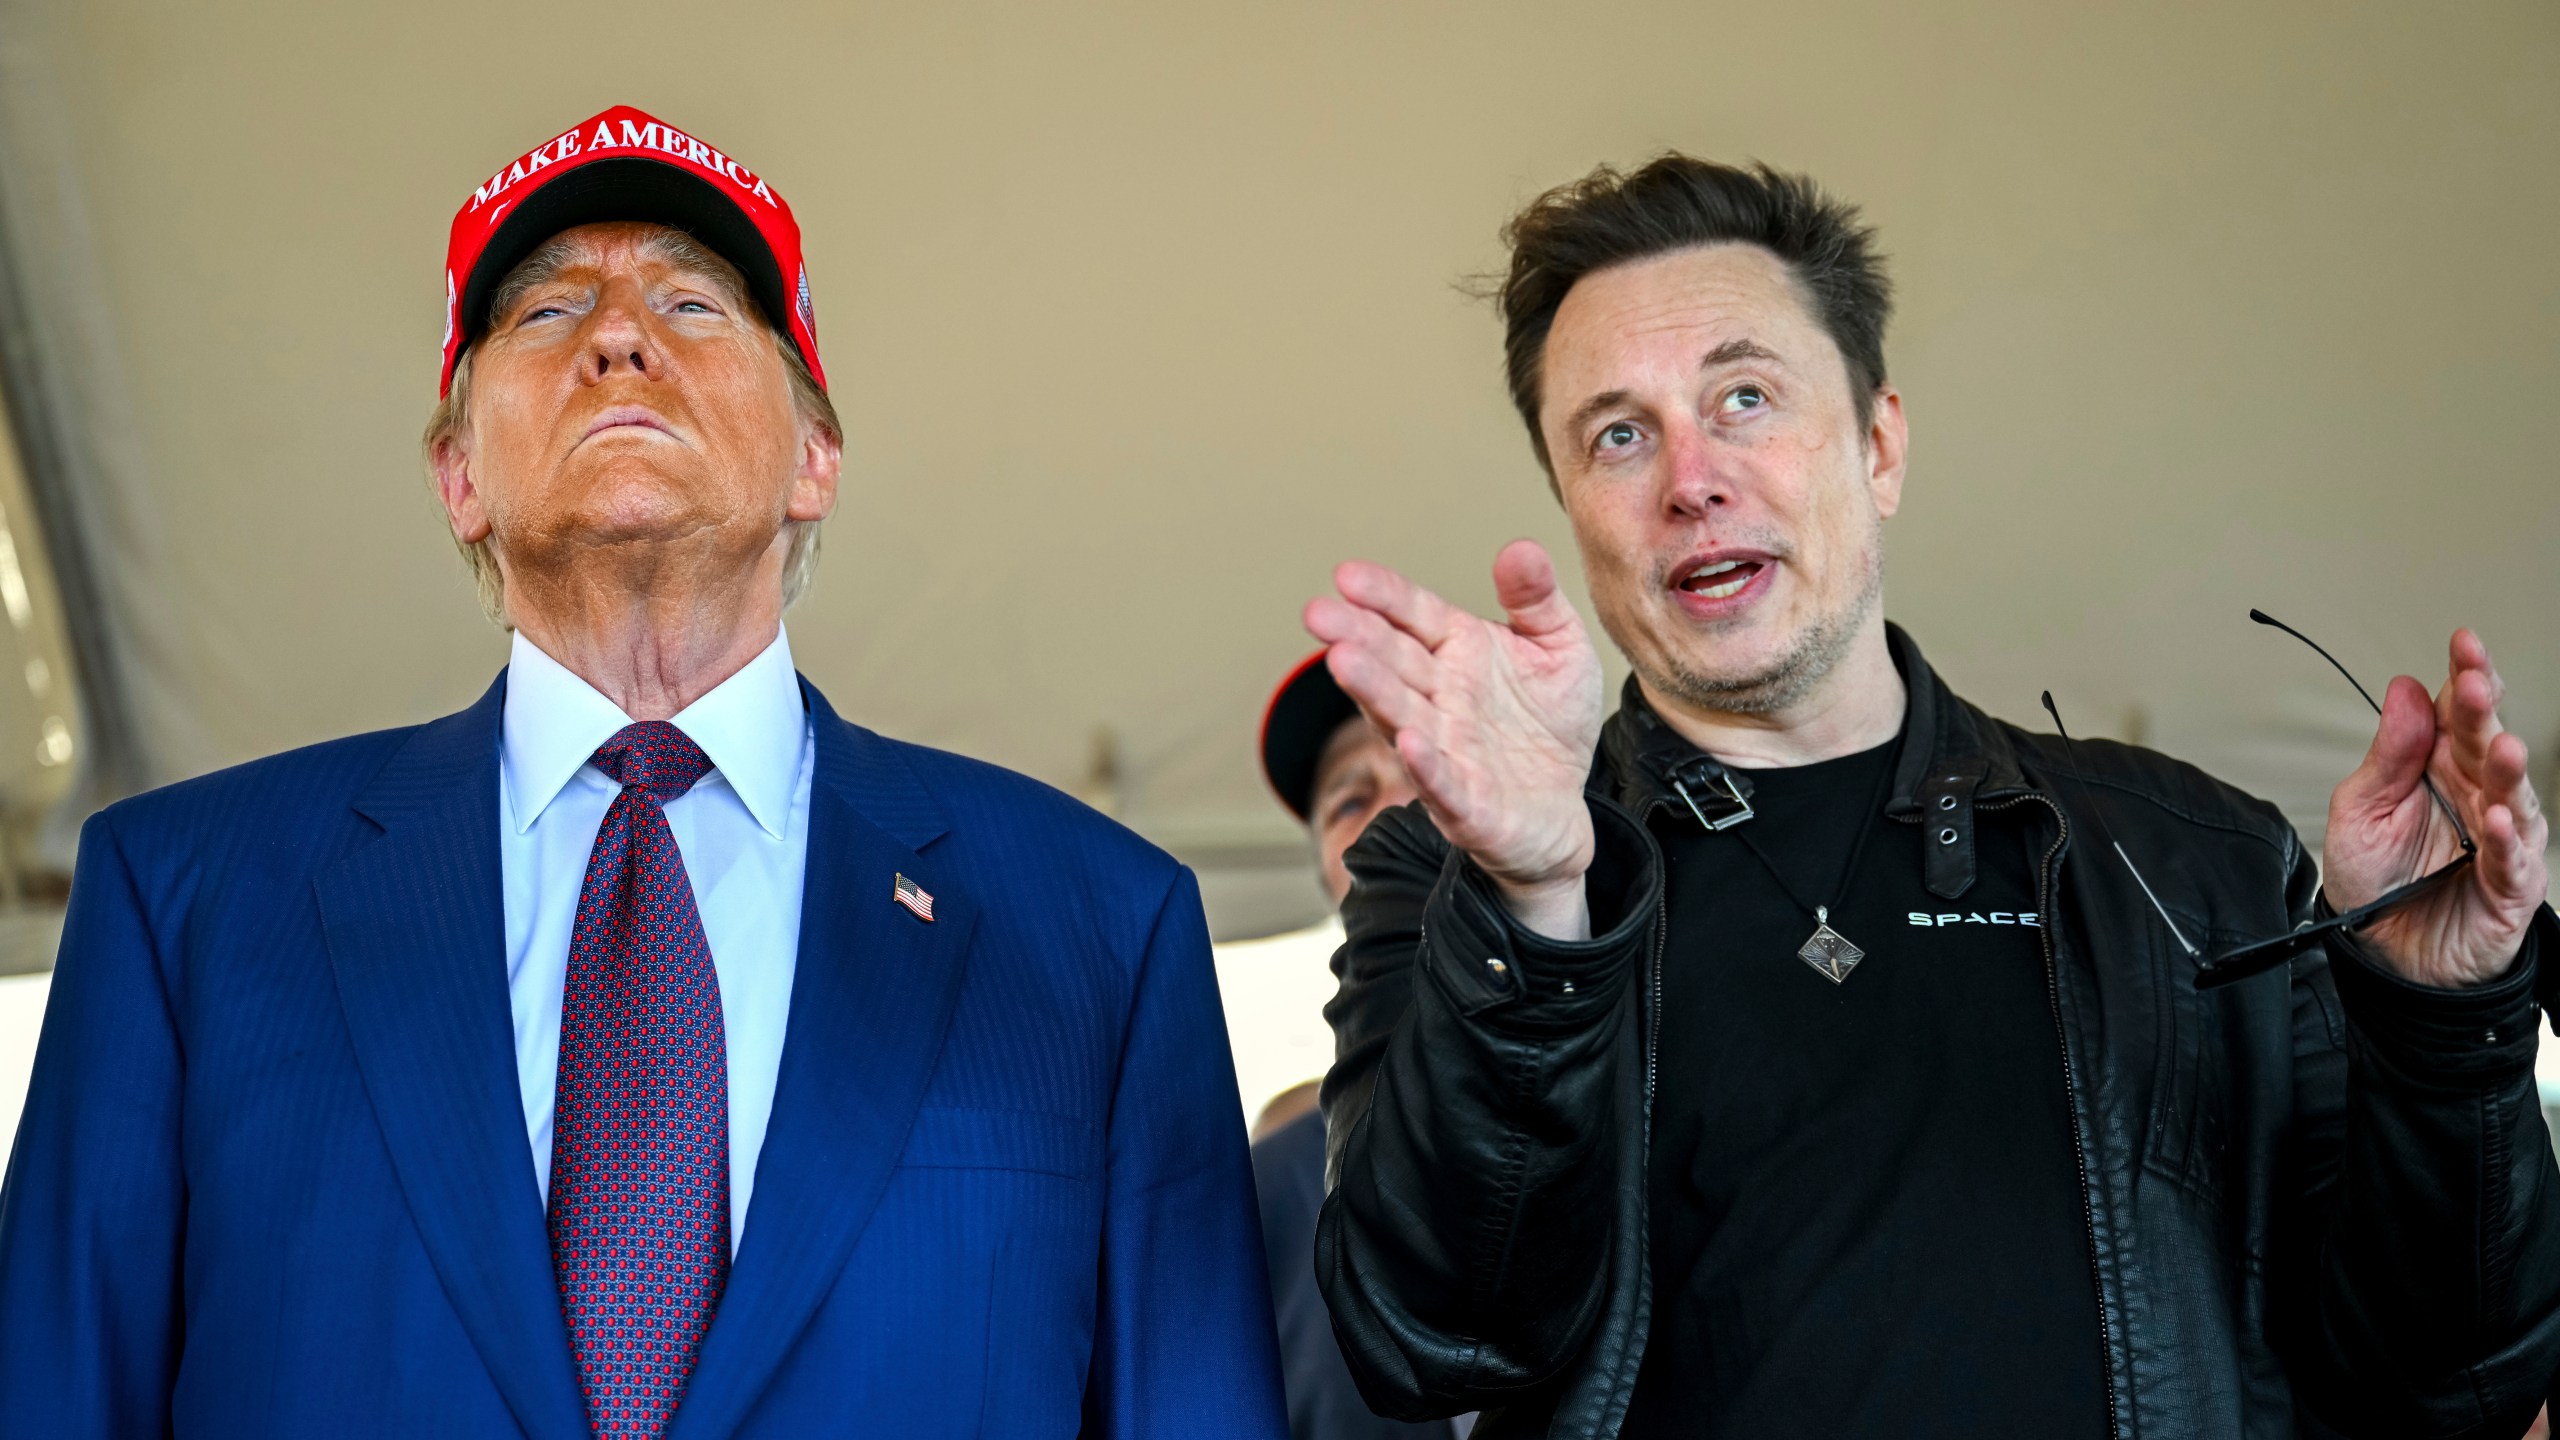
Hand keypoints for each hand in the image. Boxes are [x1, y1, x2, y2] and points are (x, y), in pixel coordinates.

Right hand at [1304, 540, 1605, 939]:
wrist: (1561, 809)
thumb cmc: (1551, 724)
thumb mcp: (1560, 648)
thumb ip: (1538, 600)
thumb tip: (1520, 549)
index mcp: (1459, 651)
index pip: (1412, 615)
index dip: (1382, 596)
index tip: (1347, 575)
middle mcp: (1441, 697)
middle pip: (1393, 661)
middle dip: (1356, 636)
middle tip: (1319, 613)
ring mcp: (1446, 749)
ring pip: (1401, 715)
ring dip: (1372, 691)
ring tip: (1342, 662)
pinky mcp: (1464, 804)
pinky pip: (1442, 783)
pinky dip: (1425, 765)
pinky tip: (1409, 743)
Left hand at [2323, 629, 2548, 987]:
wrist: (2384, 953)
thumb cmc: (2376, 880)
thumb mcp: (2360, 808)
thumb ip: (2387, 754)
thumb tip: (2404, 690)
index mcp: (2440, 767)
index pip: (2459, 713)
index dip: (2465, 676)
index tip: (2463, 642)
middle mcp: (2477, 794)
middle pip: (2488, 744)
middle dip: (2484, 712)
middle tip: (2475, 681)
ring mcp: (2500, 838)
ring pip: (2512, 796)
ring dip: (2508, 770)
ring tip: (2502, 746)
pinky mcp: (2509, 886)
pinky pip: (2512, 860)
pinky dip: (2507, 840)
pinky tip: (2499, 818)